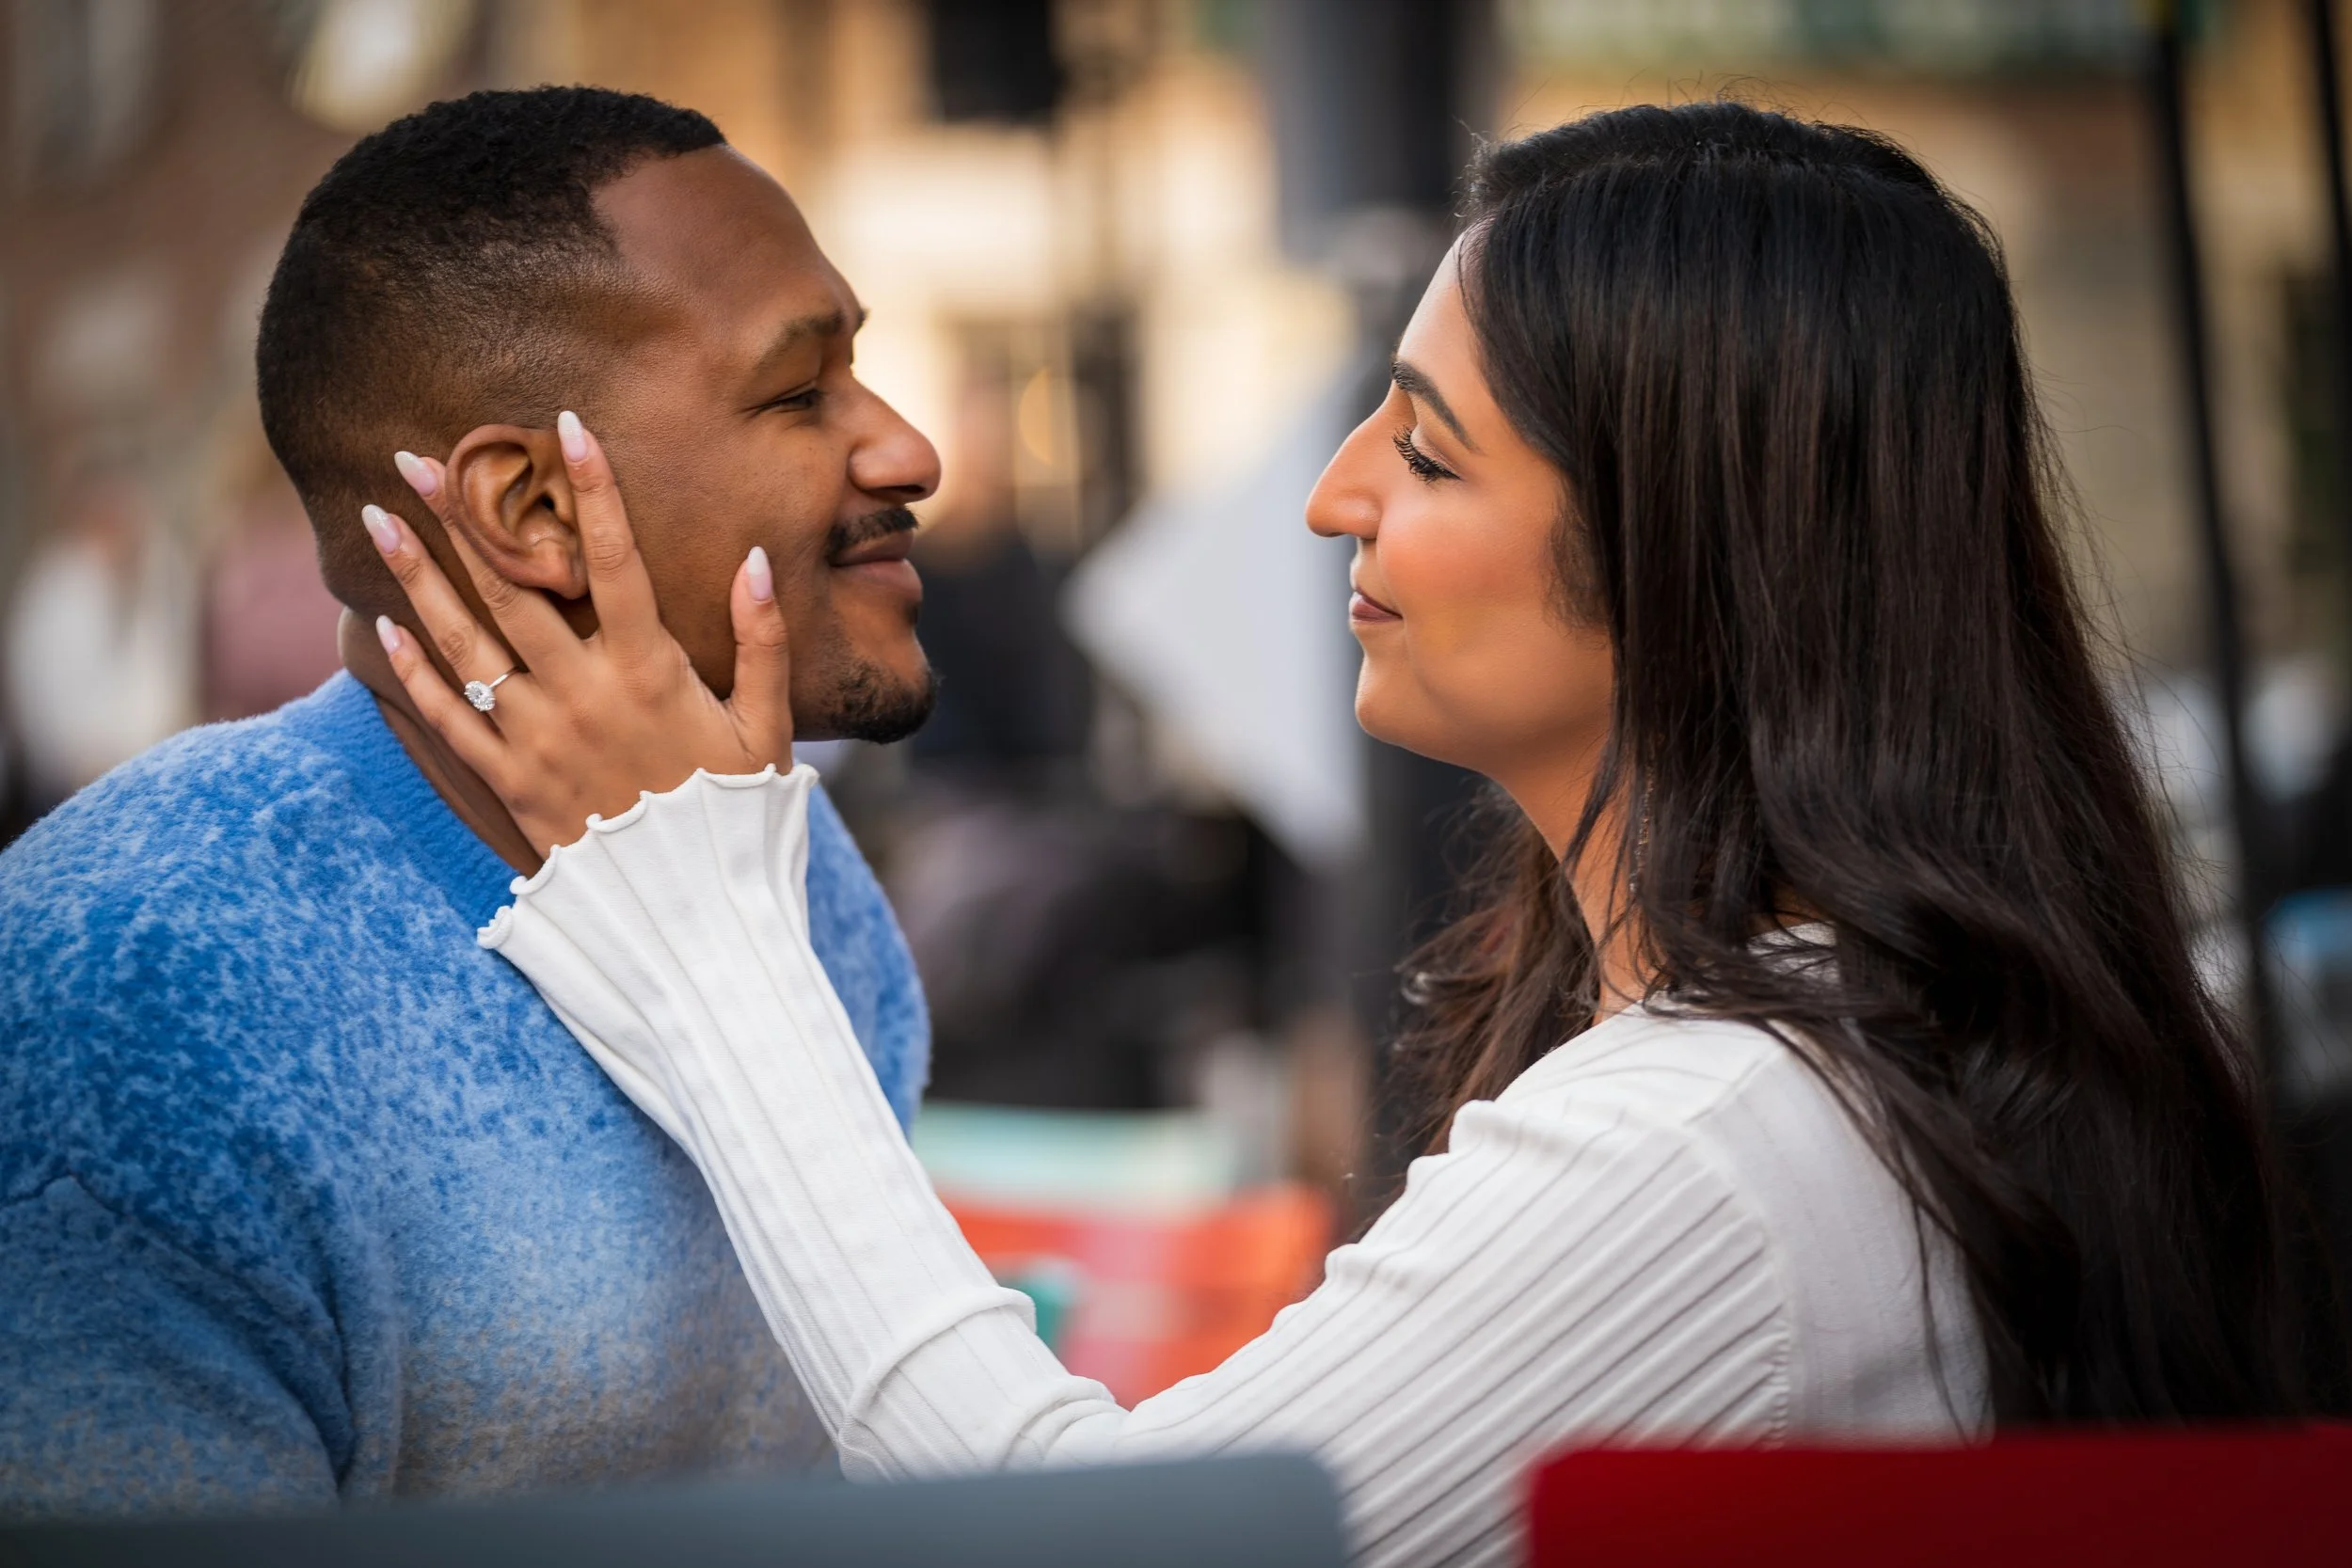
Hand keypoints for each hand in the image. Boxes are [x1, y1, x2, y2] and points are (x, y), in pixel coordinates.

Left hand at [364, 410, 791, 855]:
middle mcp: (583, 695)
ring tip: (379, 516)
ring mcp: (539, 740)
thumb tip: (754, 561)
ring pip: (465, 642)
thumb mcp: (769, 733)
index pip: (613, 559)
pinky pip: (448, 720)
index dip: (590, 488)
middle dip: (467, 515)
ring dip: (419, 574)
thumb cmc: (739, 823)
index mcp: (650, 673)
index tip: (563, 426)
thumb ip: (763, 643)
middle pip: (514, 586)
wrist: (694, 921)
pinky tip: (384, 625)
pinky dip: (413, 671)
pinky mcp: (510, 785)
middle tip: (419, 456)